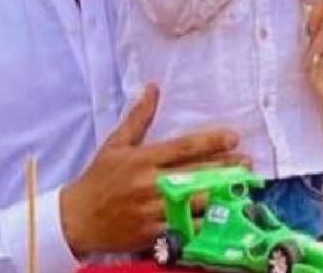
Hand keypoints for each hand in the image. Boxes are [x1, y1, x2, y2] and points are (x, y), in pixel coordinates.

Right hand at [60, 85, 247, 254]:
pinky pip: (184, 229)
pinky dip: (204, 223)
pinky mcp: (152, 234)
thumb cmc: (98, 178)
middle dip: (225, 168)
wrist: (75, 220)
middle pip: (195, 175)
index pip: (183, 148)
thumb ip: (139, 117)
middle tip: (247, 162)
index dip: (211, 141)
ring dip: (220, 195)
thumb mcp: (116, 144)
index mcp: (142, 160)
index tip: (233, 137)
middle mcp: (149, 185)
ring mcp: (152, 212)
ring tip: (241, 187)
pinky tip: (221, 217)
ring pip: (194, 203)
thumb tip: (152, 87)